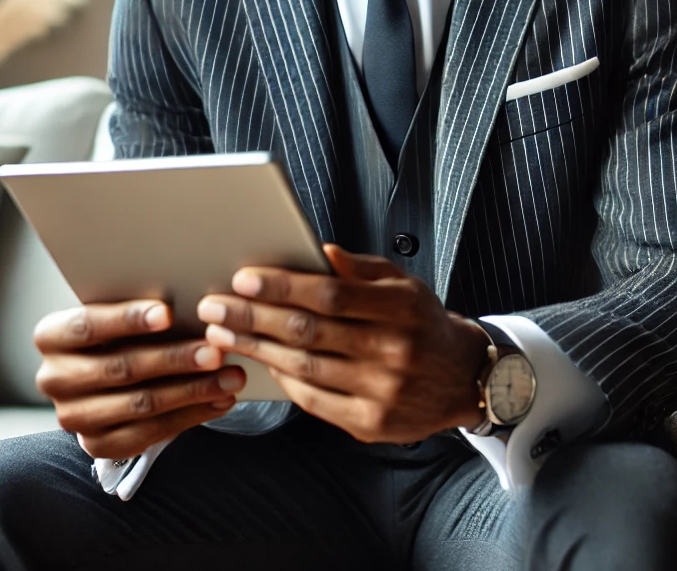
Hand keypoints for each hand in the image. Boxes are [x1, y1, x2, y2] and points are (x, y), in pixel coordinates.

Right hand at [33, 300, 244, 459]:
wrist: (109, 374)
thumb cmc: (124, 330)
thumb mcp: (121, 314)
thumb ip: (143, 309)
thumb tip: (193, 294)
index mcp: (52, 336)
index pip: (88, 325)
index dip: (128, 319)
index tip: (168, 313)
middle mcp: (54, 379)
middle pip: (121, 367)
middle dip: (175, 359)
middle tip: (217, 350)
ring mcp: (73, 416)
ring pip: (141, 404)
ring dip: (193, 390)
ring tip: (231, 376)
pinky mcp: (97, 444)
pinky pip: (150, 433)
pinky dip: (191, 415)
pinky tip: (221, 400)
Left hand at [196, 245, 489, 443]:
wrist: (462, 379)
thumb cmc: (423, 323)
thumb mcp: (404, 284)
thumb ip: (361, 269)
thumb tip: (319, 252)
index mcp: (401, 308)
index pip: (330, 294)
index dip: (283, 286)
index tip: (244, 278)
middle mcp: (393, 350)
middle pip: (309, 331)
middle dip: (253, 317)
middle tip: (214, 306)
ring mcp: (381, 392)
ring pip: (304, 367)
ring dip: (256, 348)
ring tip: (221, 333)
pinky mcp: (370, 424)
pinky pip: (313, 400)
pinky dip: (282, 378)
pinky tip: (260, 360)